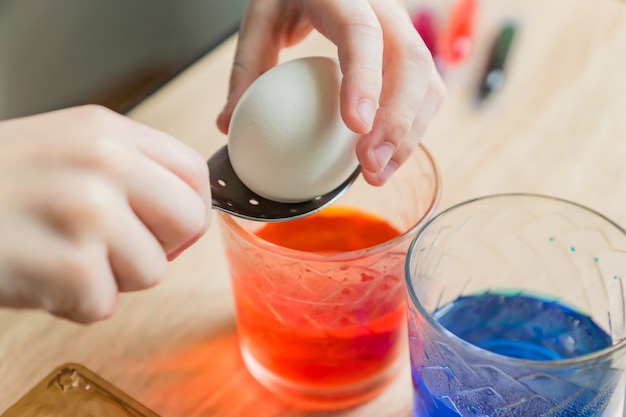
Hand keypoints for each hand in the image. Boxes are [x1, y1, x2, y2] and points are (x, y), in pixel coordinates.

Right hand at [0, 105, 210, 322]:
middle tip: (110, 249)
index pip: (194, 173)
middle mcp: (104, 162)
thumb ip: (127, 171)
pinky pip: (104, 304)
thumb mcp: (63, 150)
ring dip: (107, 278)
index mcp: (107, 131)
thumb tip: (181, 213)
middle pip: (189, 221)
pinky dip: (71, 304)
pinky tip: (35, 277)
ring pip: (152, 270)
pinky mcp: (68, 263)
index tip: (160, 225)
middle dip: (157, 247)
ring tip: (58, 257)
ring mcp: (87, 210)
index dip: (184, 209)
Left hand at [217, 0, 444, 185]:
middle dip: (397, 121)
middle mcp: (383, 9)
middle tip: (369, 167)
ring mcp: (402, 28)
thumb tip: (227, 124)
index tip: (356, 127)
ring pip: (427, 80)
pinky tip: (386, 156)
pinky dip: (411, 127)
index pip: (362, 33)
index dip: (365, 79)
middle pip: (411, 62)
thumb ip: (247, 67)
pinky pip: (425, 90)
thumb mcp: (262, 17)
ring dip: (409, 133)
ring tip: (378, 173)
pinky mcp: (408, 49)